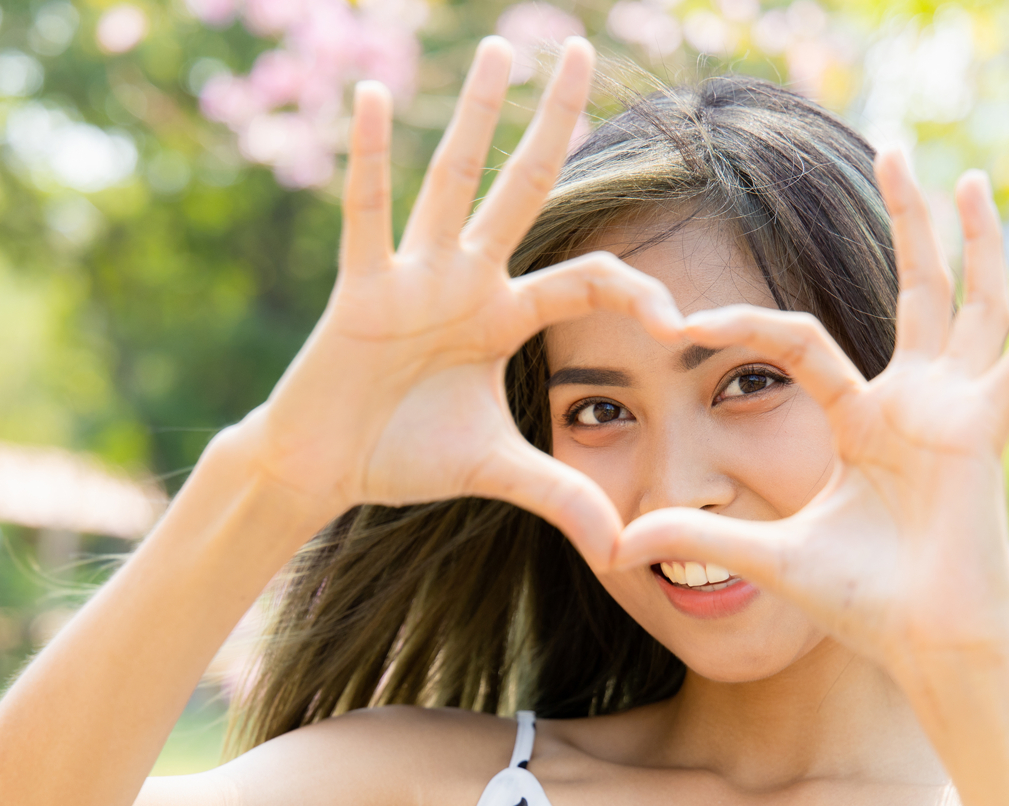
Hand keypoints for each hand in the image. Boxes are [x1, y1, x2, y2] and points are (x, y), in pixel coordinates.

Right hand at [237, 36, 683, 564]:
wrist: (324, 467)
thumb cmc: (404, 455)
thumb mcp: (498, 472)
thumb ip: (562, 496)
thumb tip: (623, 553)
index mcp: (503, 314)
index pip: (587, 279)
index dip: (639, 292)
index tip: (684, 324)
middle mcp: (464, 279)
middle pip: (523, 187)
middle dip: (552, 121)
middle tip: (578, 48)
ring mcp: (413, 276)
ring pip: (454, 184)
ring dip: (478, 118)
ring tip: (500, 48)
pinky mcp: (362, 288)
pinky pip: (368, 215)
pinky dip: (369, 159)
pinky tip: (373, 98)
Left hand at [613, 149, 1008, 690]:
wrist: (920, 646)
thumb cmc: (859, 602)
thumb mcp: (764, 557)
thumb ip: (696, 536)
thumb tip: (614, 542)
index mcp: (858, 420)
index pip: (794, 343)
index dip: (738, 326)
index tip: (676, 322)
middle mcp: (909, 403)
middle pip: (909, 291)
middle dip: (902, 223)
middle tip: (891, 149)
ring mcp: (952, 411)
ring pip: (965, 305)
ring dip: (968, 241)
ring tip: (967, 177)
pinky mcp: (985, 431)